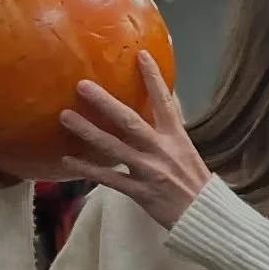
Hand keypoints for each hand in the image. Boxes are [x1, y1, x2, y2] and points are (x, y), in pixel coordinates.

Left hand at [60, 53, 209, 230]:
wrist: (203, 214)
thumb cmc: (193, 181)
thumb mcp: (186, 149)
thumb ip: (169, 128)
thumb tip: (163, 102)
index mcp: (176, 137)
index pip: (165, 102)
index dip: (153, 78)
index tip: (140, 55)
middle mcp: (162, 150)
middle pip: (130, 122)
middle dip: (105, 103)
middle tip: (82, 86)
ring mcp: (149, 171)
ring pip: (114, 148)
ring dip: (88, 131)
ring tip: (65, 116)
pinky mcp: (140, 192)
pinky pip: (109, 179)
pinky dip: (88, 169)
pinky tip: (68, 159)